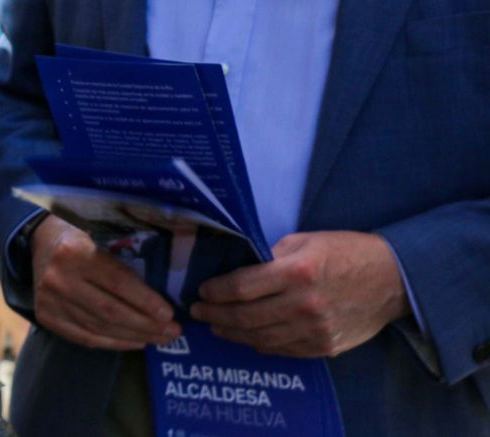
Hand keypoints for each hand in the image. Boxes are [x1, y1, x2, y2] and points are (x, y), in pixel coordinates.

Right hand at [30, 215, 179, 350]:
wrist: (39, 241)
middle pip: (110, 311)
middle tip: (172, 331)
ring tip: (158, 338)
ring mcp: (50, 301)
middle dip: (146, 325)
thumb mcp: (99, 239)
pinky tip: (134, 342)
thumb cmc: (78, 238)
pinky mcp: (46, 316)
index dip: (145, 301)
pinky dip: (114, 343)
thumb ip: (121, 265)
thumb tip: (158, 300)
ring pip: (100, 328)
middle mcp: (59, 279)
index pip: (117, 283)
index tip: (169, 314)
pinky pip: (85, 338)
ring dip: (134, 336)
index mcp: (75, 253)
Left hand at [190, 231, 407, 356]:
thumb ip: (271, 256)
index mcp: (297, 272)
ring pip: (262, 338)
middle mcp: (304, 305)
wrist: (393, 280)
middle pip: (246, 317)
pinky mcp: (325, 347)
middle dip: (216, 316)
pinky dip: (261, 344)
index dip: (216, 292)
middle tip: (198, 313)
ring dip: (234, 334)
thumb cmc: (346, 252)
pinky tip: (249, 338)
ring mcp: (315, 330)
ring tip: (217, 327)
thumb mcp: (305, 242)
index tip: (202, 292)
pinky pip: (284, 349)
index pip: (242, 287)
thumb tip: (237, 267)